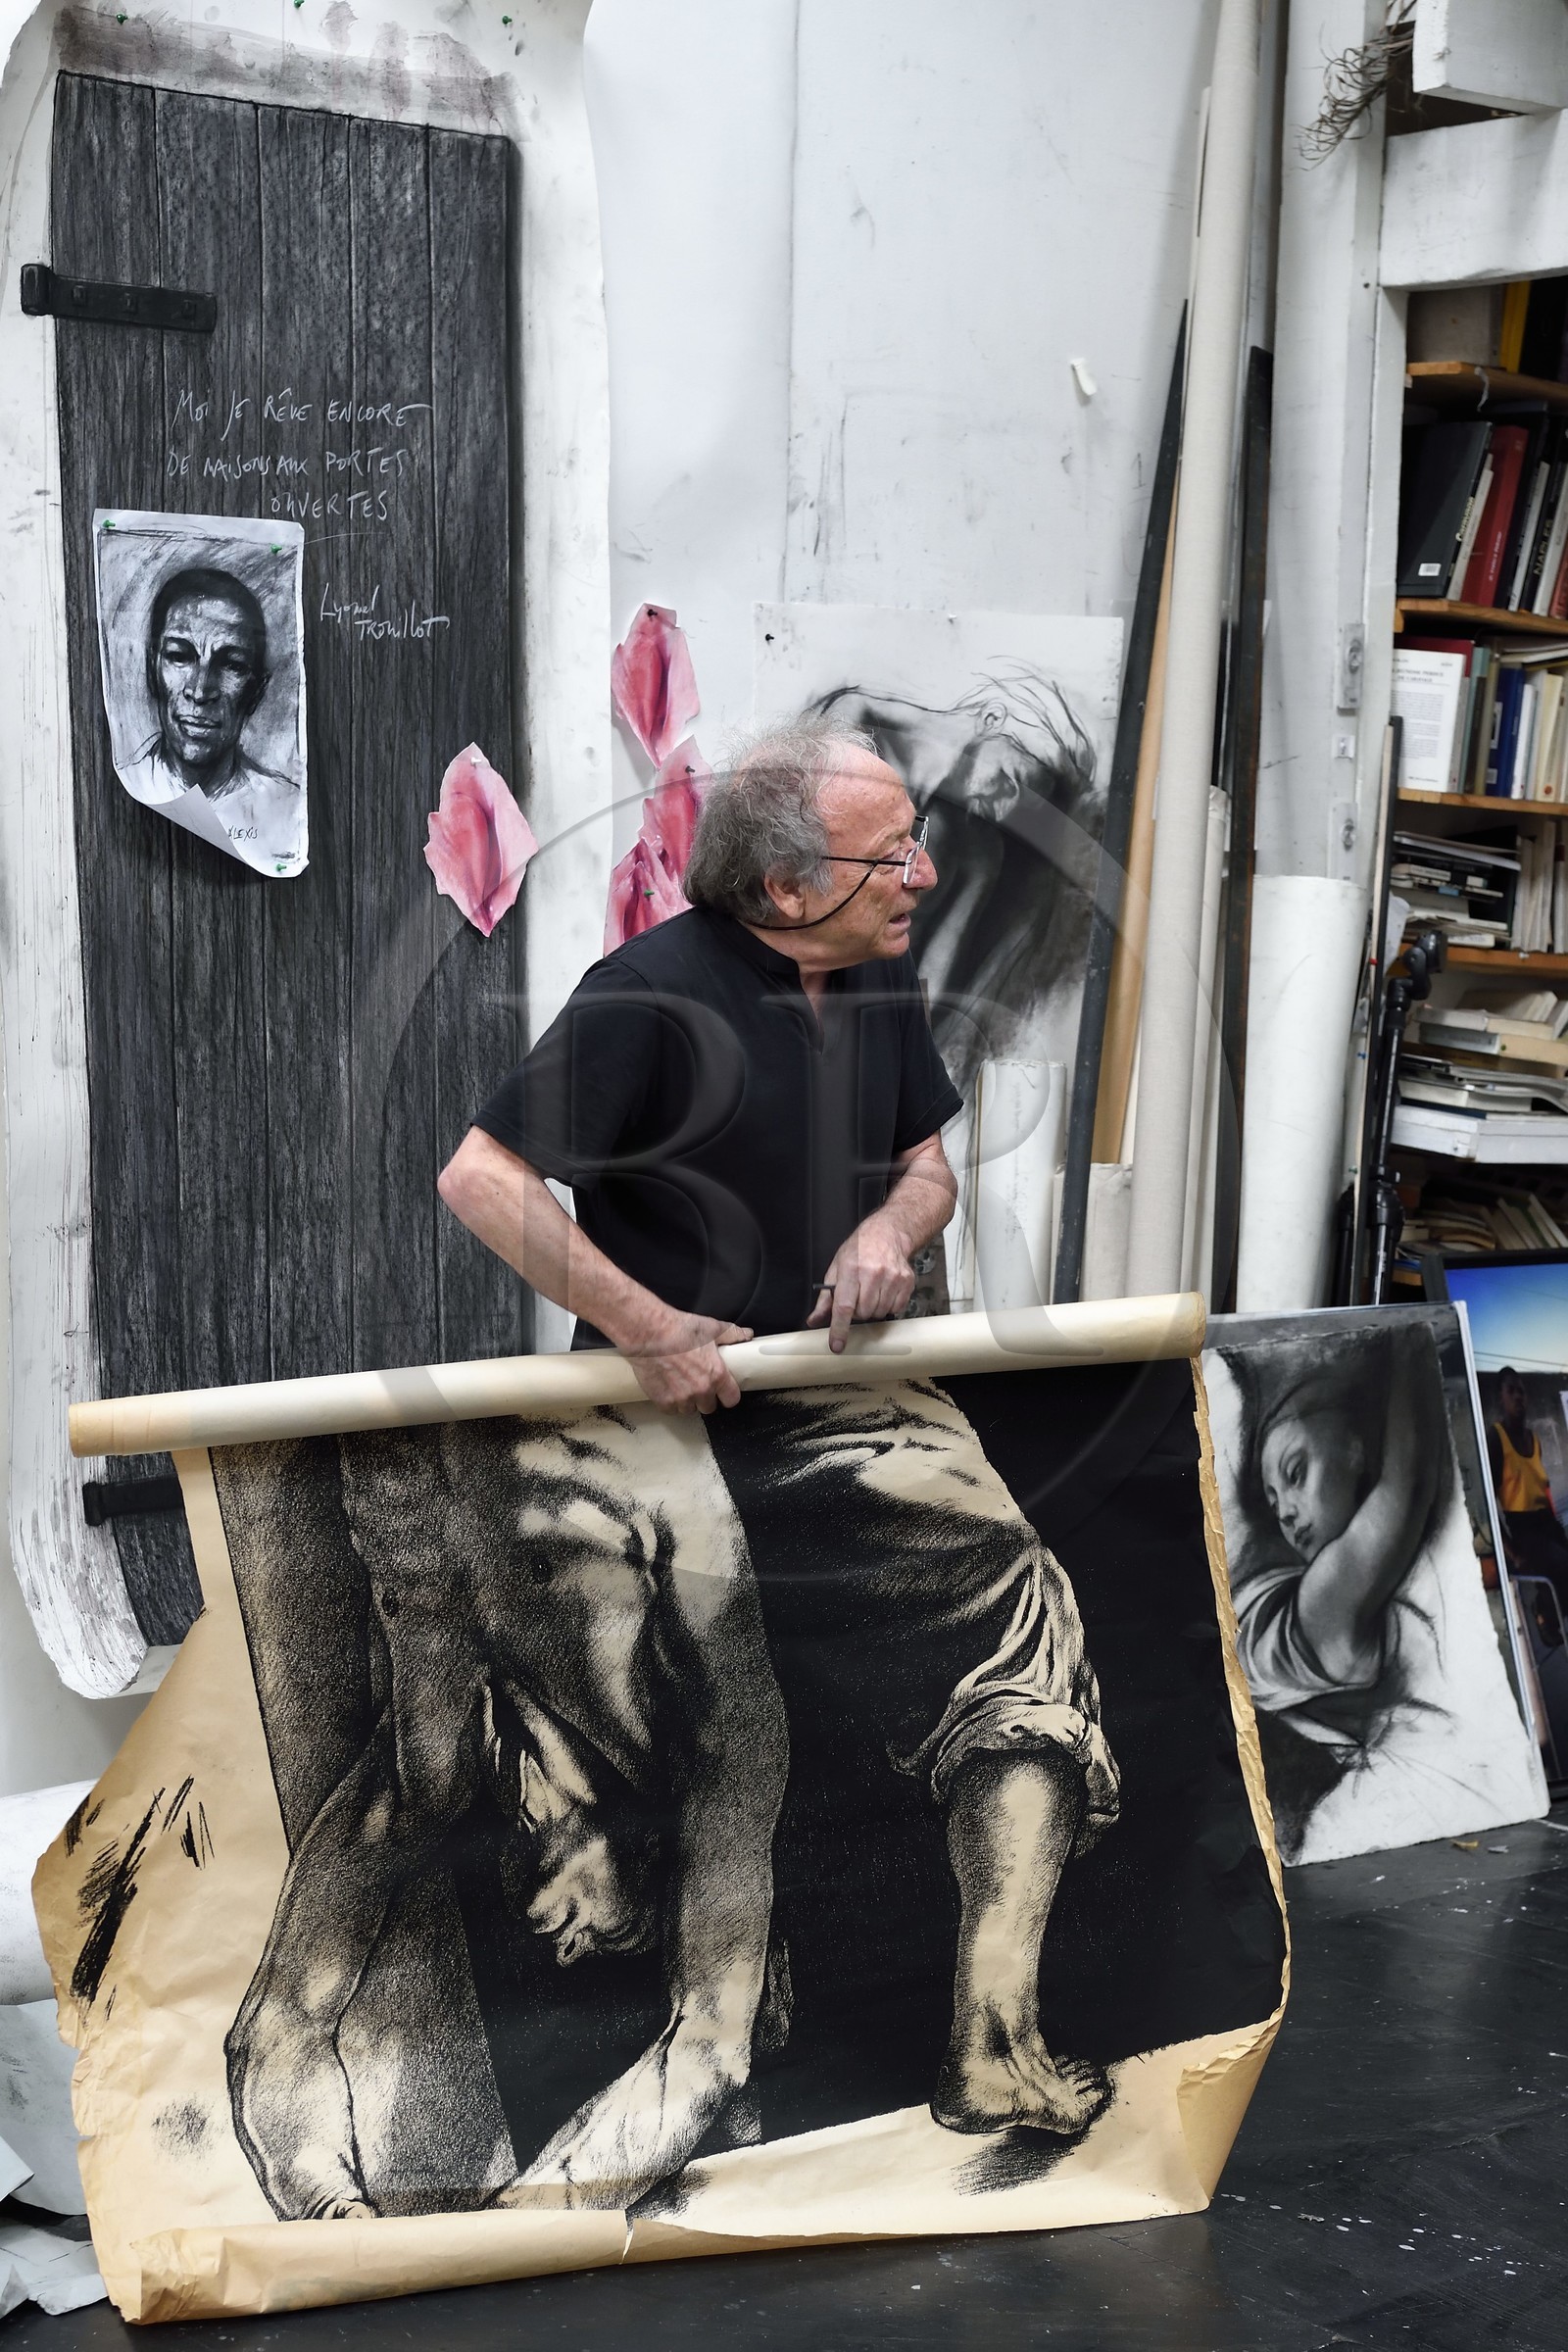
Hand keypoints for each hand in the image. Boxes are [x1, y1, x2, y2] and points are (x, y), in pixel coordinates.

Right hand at [622, 1309, 751, 1413]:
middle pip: (709, 1407)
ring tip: (681, 1385)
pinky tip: (667, 1389)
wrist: (649, 1333)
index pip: (731, 1399)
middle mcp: (701, 1391)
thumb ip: (732, 1334)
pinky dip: (670, 1403)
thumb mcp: (711, 1327)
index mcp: (716, 1375)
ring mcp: (681, 1398)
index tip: (723, 1391)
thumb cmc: (679, 1329)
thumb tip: (746, 1335)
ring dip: (688, 1402)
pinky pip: (671, 1410)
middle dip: (706, 1398)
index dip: (728, 1396)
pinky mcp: (663, 1401)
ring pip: (689, 1410)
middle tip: (698, 1384)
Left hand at [806, 1212, 915, 1352]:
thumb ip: (826, 1298)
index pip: (844, 1306)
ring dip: (872, 1310)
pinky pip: (896, 1309)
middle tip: (857, 1297)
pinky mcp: (906, 1282)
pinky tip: (884, 1291)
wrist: (886, 1235)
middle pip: (863, 1314)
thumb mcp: (836, 1269)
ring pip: (879, 1313)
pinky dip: (888, 1306)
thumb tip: (815, 1320)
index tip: (837, 1345)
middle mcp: (873, 1273)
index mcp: (851, 1269)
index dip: (839, 1329)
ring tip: (870, 1292)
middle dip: (857, 1312)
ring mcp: (893, 1277)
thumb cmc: (858, 1251)